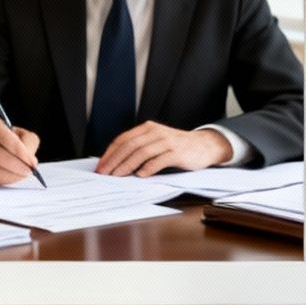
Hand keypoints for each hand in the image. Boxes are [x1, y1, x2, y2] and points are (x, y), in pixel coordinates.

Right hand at [0, 116, 41, 185]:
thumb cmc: (3, 141)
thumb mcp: (18, 133)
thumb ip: (29, 142)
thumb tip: (31, 160)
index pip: (3, 136)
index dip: (19, 151)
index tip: (31, 161)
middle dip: (16, 165)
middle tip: (28, 170)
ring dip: (11, 175)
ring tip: (21, 174)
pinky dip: (3, 181)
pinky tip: (10, 177)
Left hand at [95, 121, 232, 176]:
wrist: (205, 145)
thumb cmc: (176, 146)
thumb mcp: (156, 141)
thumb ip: (139, 147)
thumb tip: (116, 163)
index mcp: (147, 128)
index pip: (123, 139)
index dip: (110, 153)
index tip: (101, 166)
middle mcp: (156, 132)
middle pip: (129, 146)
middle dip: (114, 160)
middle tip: (105, 173)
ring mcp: (167, 141)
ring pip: (142, 152)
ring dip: (127, 165)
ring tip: (118, 176)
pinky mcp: (177, 152)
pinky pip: (159, 160)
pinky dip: (148, 168)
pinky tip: (140, 175)